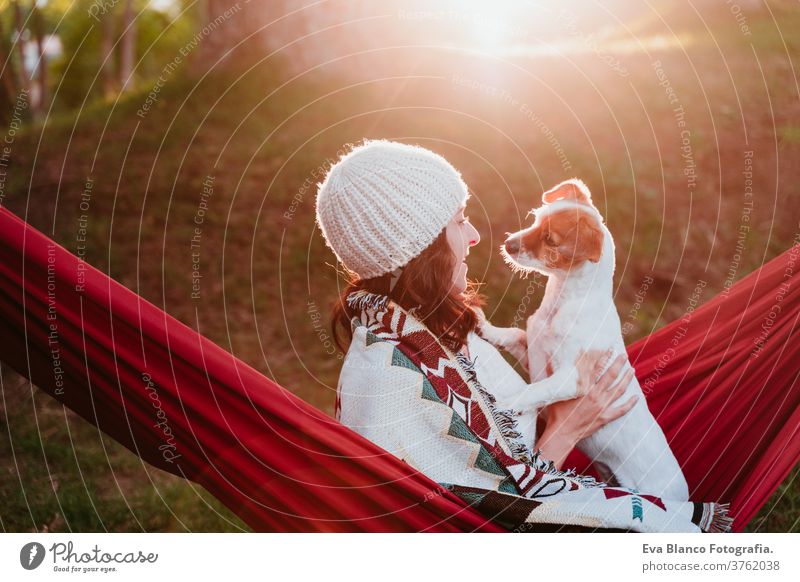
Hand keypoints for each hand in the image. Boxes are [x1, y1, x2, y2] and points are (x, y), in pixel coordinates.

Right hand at [536, 352, 637, 467]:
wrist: (563, 432)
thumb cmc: (556, 412)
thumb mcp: (555, 391)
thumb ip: (553, 374)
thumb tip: (549, 359)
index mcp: (583, 386)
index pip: (596, 367)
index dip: (604, 356)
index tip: (610, 348)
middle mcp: (595, 394)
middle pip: (610, 375)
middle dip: (618, 364)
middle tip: (624, 356)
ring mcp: (602, 406)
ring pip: (619, 390)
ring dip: (626, 379)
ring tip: (632, 370)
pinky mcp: (605, 417)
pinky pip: (621, 410)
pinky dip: (630, 404)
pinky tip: (637, 397)